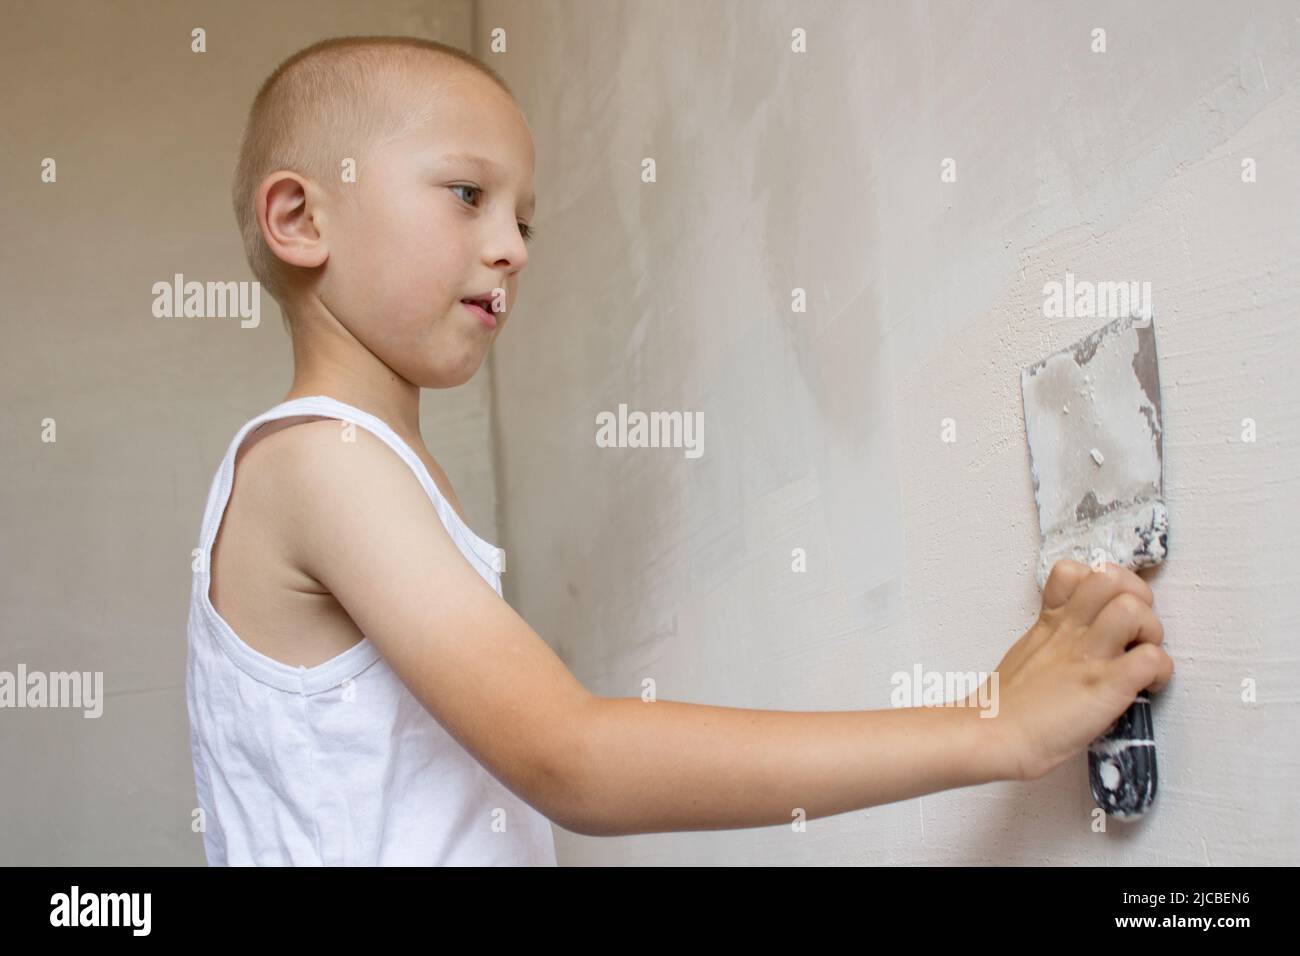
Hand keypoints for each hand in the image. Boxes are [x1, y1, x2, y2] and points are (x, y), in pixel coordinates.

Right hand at [976, 559, 1173, 781]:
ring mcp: (1089, 656)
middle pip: (1111, 578)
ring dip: (1151, 631)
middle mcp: (1070, 631)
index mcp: (1051, 623)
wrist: (994, 736)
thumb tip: (1075, 641)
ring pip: (1134, 609)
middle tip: (1134, 630)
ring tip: (1141, 654)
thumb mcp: (1025, 653)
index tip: (1107, 607)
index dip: (1102, 581)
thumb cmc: (1007, 706)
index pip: (1074, 570)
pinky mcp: (1107, 686)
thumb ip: (1051, 637)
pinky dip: (1161, 671)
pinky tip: (1149, 686)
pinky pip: (1152, 659)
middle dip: (1136, 598)